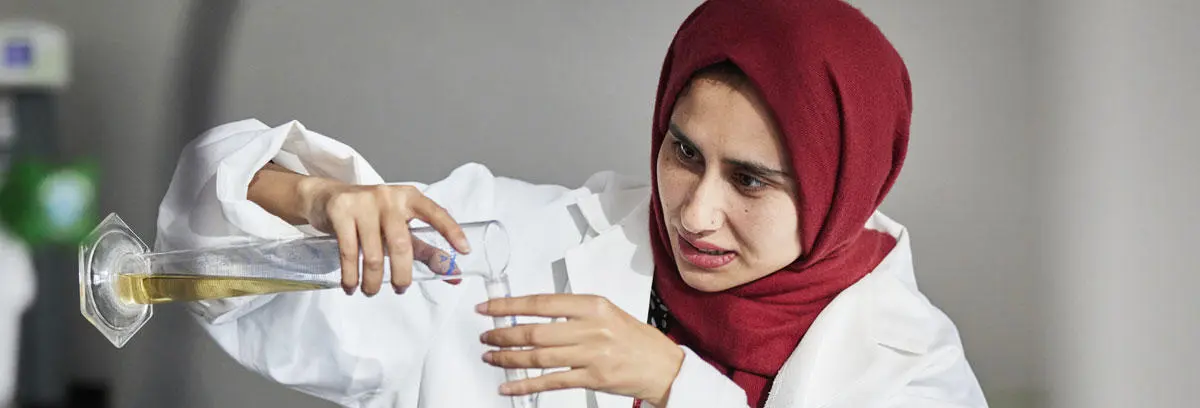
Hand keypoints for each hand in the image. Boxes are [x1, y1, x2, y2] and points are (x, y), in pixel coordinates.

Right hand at [297, 177, 471, 295]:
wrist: (327, 198)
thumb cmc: (371, 216)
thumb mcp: (400, 228)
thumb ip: (427, 250)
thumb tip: (453, 274)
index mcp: (409, 198)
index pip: (435, 213)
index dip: (451, 231)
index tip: (465, 250)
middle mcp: (389, 197)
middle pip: (401, 244)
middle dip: (402, 274)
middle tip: (400, 288)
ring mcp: (363, 203)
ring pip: (373, 254)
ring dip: (373, 280)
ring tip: (371, 290)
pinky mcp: (341, 211)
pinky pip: (348, 252)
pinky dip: (351, 275)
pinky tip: (352, 286)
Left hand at [476, 294, 684, 406]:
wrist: (664, 366)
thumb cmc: (636, 340)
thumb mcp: (607, 313)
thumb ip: (574, 312)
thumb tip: (535, 315)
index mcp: (594, 306)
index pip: (541, 303)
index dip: (509, 306)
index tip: (488, 308)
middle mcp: (591, 328)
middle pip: (535, 331)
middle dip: (503, 334)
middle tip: (486, 335)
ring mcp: (591, 355)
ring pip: (538, 357)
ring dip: (508, 358)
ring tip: (491, 356)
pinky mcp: (592, 378)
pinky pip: (550, 381)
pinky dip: (525, 384)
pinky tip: (508, 385)